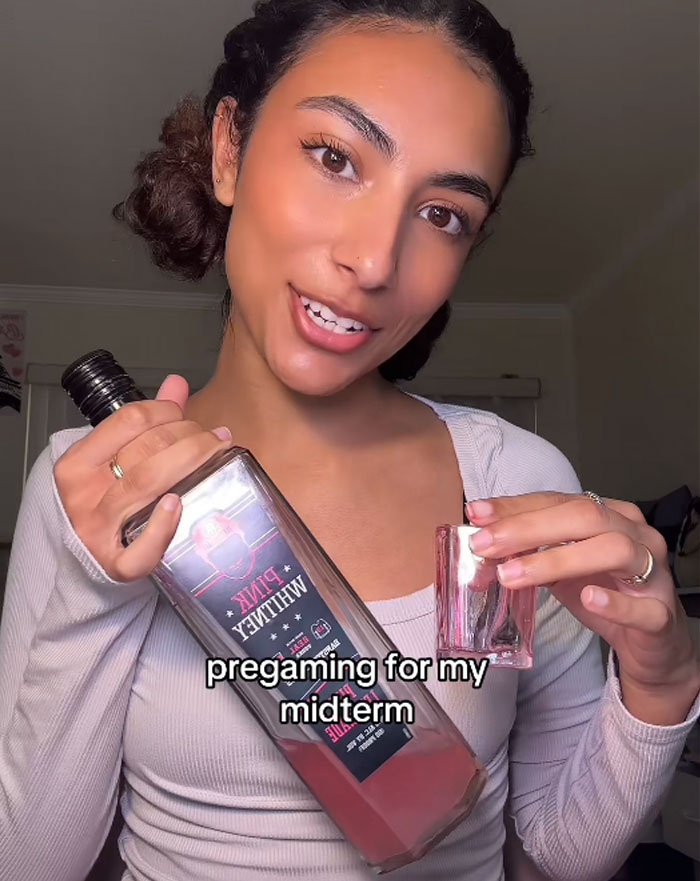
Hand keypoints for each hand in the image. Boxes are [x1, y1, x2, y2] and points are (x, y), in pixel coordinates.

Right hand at [53, 374, 232, 581]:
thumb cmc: (104, 504)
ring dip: (191, 463)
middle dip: (190, 436)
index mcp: (78, 463)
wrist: (85, 561)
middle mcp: (84, 494)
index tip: (188, 417)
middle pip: (145, 449)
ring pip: (147, 484)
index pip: (129, 420)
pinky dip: (163, 527)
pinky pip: (141, 549)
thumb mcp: (113, 459)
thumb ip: (147, 423)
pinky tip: (180, 505)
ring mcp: (98, 531)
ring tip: (216, 455)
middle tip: (214, 439)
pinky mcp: (117, 566)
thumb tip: (176, 384)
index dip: (168, 411)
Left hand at [465, 492, 699, 723]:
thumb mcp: (560, 569)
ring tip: (512, 575)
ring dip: (557, 560)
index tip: (476, 513)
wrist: (652, 642)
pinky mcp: (661, 615)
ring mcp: (653, 573)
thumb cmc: (604, 591)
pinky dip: (614, 602)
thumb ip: (528, 552)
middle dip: (528, 528)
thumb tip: (481, 547)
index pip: (559, 501)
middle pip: (584, 516)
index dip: (517, 506)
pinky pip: (643, 607)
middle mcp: (635, 534)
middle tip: (484, 545)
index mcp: (609, 515)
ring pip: (613, 550)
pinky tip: (588, 598)